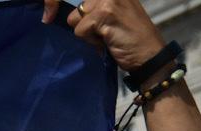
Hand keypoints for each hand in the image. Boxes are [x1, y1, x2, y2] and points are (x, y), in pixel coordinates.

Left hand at [42, 0, 165, 71]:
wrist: (150, 55)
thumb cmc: (130, 38)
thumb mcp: (112, 16)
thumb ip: (95, 9)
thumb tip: (60, 11)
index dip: (57, 3)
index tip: (50, 16)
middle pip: (74, 8)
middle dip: (82, 25)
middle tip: (102, 33)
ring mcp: (109, 0)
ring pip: (74, 19)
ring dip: (86, 34)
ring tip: (105, 37)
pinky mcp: (105, 14)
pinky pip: (80, 30)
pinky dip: (90, 41)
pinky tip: (106, 42)